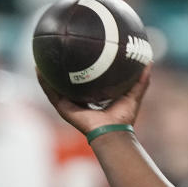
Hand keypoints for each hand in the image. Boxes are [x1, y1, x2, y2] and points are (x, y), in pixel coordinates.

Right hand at [37, 65, 151, 136]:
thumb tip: (149, 61)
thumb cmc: (124, 119)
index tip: (78, 55)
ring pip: (53, 87)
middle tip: (55, 53)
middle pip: (66, 84)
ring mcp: (69, 106)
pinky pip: (50, 93)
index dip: (80, 70)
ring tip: (39, 58)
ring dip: (46, 74)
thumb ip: (141, 79)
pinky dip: (43, 81)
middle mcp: (79, 102)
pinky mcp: (63, 109)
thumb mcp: (133, 94)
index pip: (84, 83)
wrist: (113, 133)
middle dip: (60, 70)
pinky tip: (38, 68)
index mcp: (93, 99)